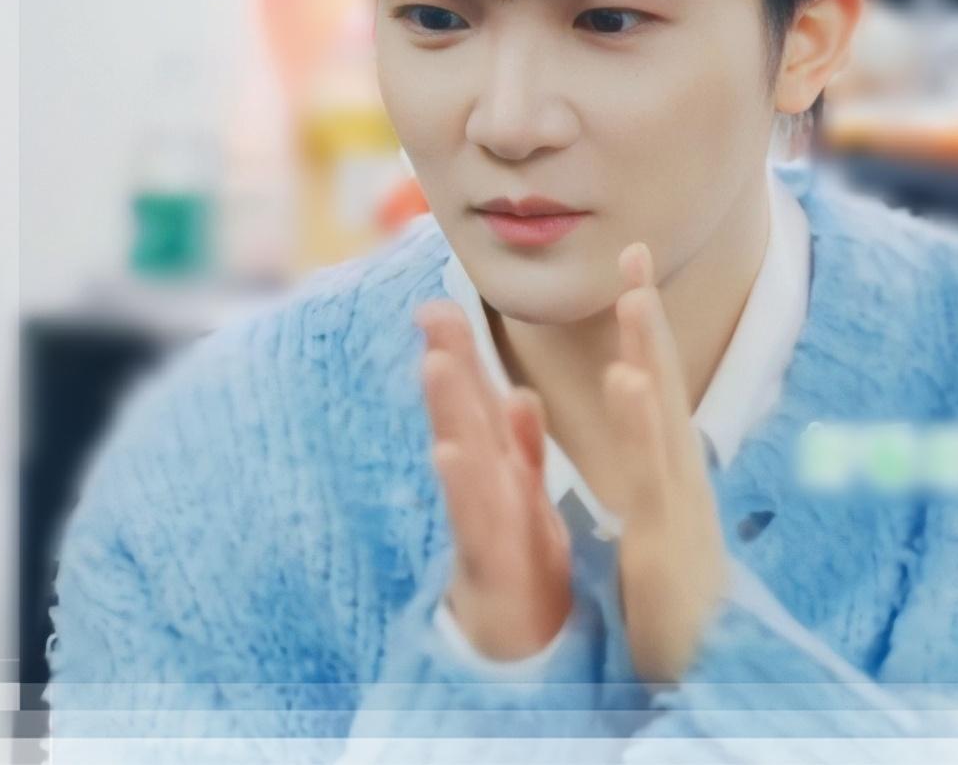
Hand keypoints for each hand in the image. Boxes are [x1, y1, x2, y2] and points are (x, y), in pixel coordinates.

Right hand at [415, 300, 573, 660]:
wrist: (525, 654)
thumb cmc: (522, 571)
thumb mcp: (524, 501)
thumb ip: (520, 450)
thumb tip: (519, 394)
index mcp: (501, 470)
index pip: (479, 401)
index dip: (461, 353)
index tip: (441, 302)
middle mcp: (484, 490)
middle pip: (464, 418)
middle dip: (448, 364)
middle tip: (431, 310)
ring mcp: (481, 526)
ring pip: (464, 459)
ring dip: (447, 411)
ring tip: (433, 362)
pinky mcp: (489, 567)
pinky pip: (476, 523)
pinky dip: (463, 488)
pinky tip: (447, 451)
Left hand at [604, 242, 728, 685]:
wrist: (710, 670)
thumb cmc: (681, 596)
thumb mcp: (664, 518)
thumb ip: (656, 469)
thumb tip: (648, 424)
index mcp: (668, 463)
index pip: (652, 378)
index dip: (640, 323)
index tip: (628, 268)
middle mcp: (679, 469)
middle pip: (661, 375)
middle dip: (646, 309)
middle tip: (633, 248)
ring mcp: (678, 499)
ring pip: (660, 411)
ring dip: (646, 347)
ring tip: (631, 291)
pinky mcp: (665, 537)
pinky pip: (650, 472)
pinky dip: (640, 422)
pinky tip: (624, 378)